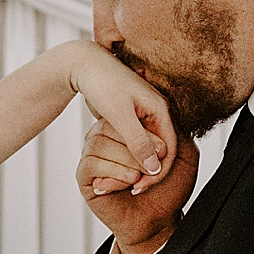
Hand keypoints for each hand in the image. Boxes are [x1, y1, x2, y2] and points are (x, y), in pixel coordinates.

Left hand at [57, 42, 177, 190]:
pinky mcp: (132, 117)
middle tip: (132, 190)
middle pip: (160, 150)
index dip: (157, 172)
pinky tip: (117, 167)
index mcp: (160, 109)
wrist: (84, 64)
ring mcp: (145, 114)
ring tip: (123, 183)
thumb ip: (138, 141)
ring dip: (138, 165)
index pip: (169, 149)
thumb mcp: (120, 116)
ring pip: (148, 147)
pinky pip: (136, 142)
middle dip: (148, 172)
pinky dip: (129, 156)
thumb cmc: (102, 84)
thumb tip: (154, 167)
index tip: (140, 188)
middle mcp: (156, 112)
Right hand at [78, 120, 198, 253]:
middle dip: (136, 147)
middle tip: (152, 168)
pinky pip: (91, 164)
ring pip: (99, 144)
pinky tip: (126, 185)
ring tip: (139, 178)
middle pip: (109, 126)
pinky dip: (113, 174)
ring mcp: (93, 157)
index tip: (164, 153)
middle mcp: (107, 139)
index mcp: (128, 130)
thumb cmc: (169, 190)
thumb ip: (177, 133)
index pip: (128, 114)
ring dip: (125, 162)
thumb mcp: (184, 157)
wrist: (158, 222)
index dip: (146, 132)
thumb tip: (164, 112)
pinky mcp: (85, 177)